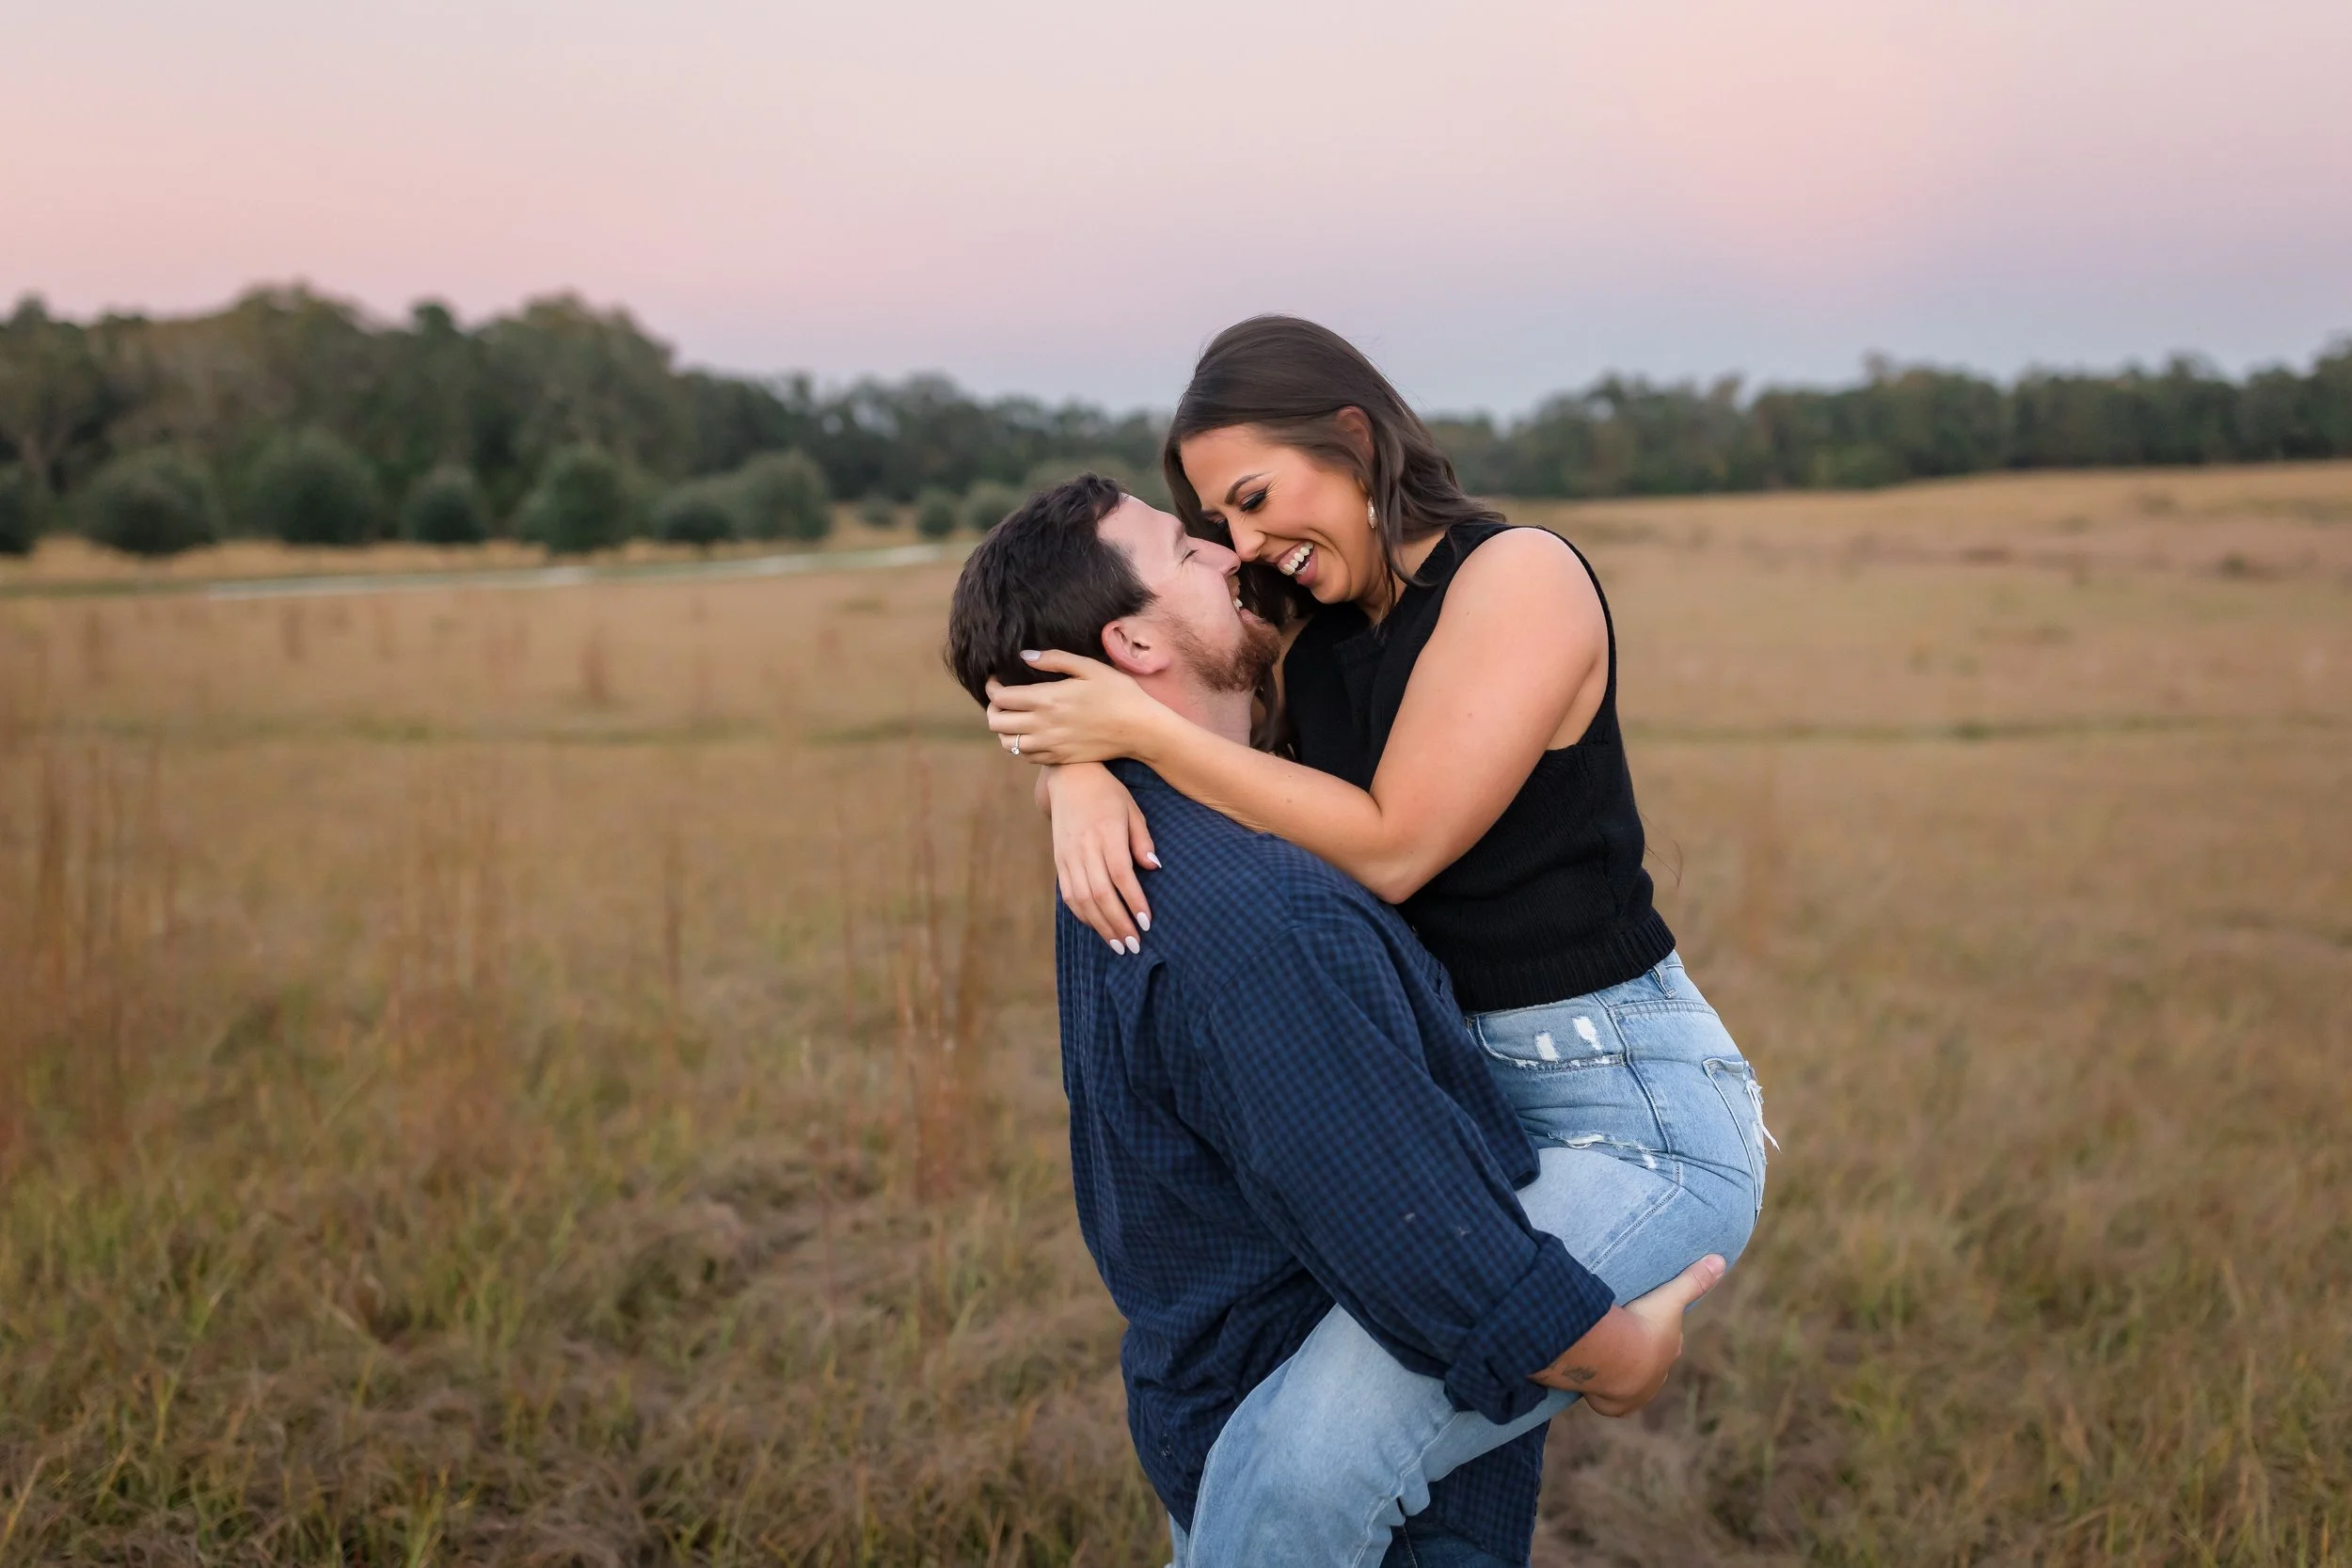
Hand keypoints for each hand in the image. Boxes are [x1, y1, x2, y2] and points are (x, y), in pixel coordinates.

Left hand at [985, 650, 1164, 766]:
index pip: (1000, 698)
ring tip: (1015, 717)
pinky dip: (1021, 745)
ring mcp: (1051, 746)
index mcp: (1047, 699)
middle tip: (1003, 699)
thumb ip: (1054, 660)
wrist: (1140, 730)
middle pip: (997, 723)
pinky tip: (1031, 734)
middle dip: (993, 709)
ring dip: (1005, 730)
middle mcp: (1043, 726)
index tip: (997, 680)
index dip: (992, 687)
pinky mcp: (1060, 759)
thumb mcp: (1089, 667)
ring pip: (1008, 744)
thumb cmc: (1118, 693)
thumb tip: (1024, 656)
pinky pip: (1027, 757)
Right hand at [1045, 764, 1160, 952]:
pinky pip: (1069, 894)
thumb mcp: (1132, 809)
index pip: (1121, 876)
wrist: (1068, 778)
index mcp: (1106, 833)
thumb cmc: (1107, 793)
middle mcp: (1085, 848)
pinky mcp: (1059, 861)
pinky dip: (1083, 914)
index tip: (1147, 922)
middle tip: (1134, 945)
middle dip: (1118, 923)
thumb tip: (1153, 867)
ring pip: (1082, 899)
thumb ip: (1142, 840)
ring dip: (1101, 926)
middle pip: (1100, 894)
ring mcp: (1068, 856)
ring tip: (1118, 945)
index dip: (1133, 901)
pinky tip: (1098, 927)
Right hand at [1535, 1254, 1725, 1416]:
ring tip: (1605, 1361)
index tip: (1649, 1324)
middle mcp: (1656, 1376)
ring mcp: (1636, 1394)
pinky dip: (1603, 1394)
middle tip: (1624, 1341)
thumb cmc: (1645, 1326)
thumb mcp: (1670, 1298)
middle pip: (1650, 1364)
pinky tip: (1594, 1383)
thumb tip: (1721, 1259)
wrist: (1617, 1359)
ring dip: (1620, 1374)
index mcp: (1669, 1350)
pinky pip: (1609, 1401)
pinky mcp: (1615, 1407)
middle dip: (1641, 1356)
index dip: (1660, 1333)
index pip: (1670, 1341)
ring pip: (1630, 1384)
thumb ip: (1693, 1280)